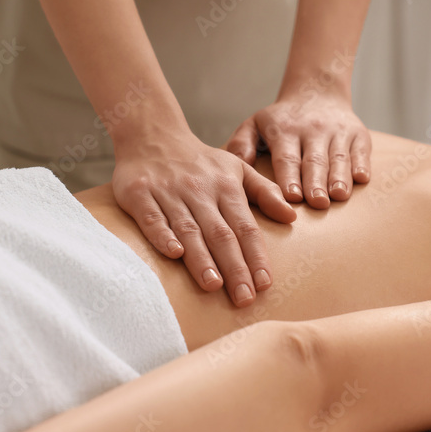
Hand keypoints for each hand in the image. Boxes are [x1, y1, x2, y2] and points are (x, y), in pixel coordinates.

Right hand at [112, 127, 295, 306]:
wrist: (152, 134)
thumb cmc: (199, 160)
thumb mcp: (236, 168)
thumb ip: (264, 193)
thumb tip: (291, 217)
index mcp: (225, 186)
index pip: (245, 226)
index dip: (255, 256)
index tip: (264, 284)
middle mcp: (199, 190)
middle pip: (220, 233)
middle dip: (234, 267)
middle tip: (244, 297)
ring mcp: (168, 192)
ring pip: (188, 228)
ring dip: (201, 257)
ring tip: (214, 285)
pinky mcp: (139, 194)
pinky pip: (152, 217)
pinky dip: (162, 235)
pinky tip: (173, 254)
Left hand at [226, 92, 371, 209]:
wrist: (317, 93)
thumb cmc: (281, 120)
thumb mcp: (255, 124)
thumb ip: (241, 144)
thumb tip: (236, 166)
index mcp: (284, 130)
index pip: (287, 157)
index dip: (290, 177)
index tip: (292, 197)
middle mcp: (312, 130)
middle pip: (314, 160)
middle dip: (315, 182)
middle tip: (317, 203)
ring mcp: (337, 131)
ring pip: (338, 157)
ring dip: (339, 177)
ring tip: (338, 195)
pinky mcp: (358, 134)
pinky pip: (361, 150)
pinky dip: (362, 164)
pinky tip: (361, 178)